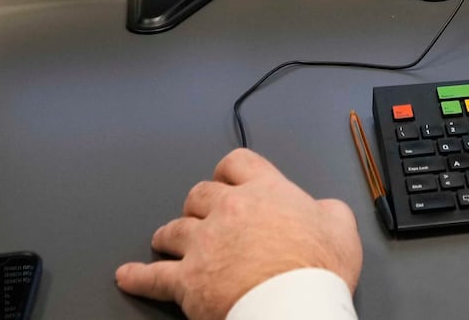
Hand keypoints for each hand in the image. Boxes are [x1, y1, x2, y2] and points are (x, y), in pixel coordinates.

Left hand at [115, 148, 361, 319]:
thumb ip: (327, 209)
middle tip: (202, 216)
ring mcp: (204, 244)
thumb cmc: (317, 270)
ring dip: (170, 234)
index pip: (237, 163)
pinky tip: (127, 276)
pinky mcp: (188, 281)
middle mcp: (228, 210)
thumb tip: (323, 210)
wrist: (294, 307)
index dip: (229, 171)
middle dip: (199, 205)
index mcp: (264, 191)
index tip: (226, 179)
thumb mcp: (341, 226)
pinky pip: (154, 276)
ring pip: (174, 229)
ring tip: (167, 241)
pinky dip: (138, 277)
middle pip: (199, 194)